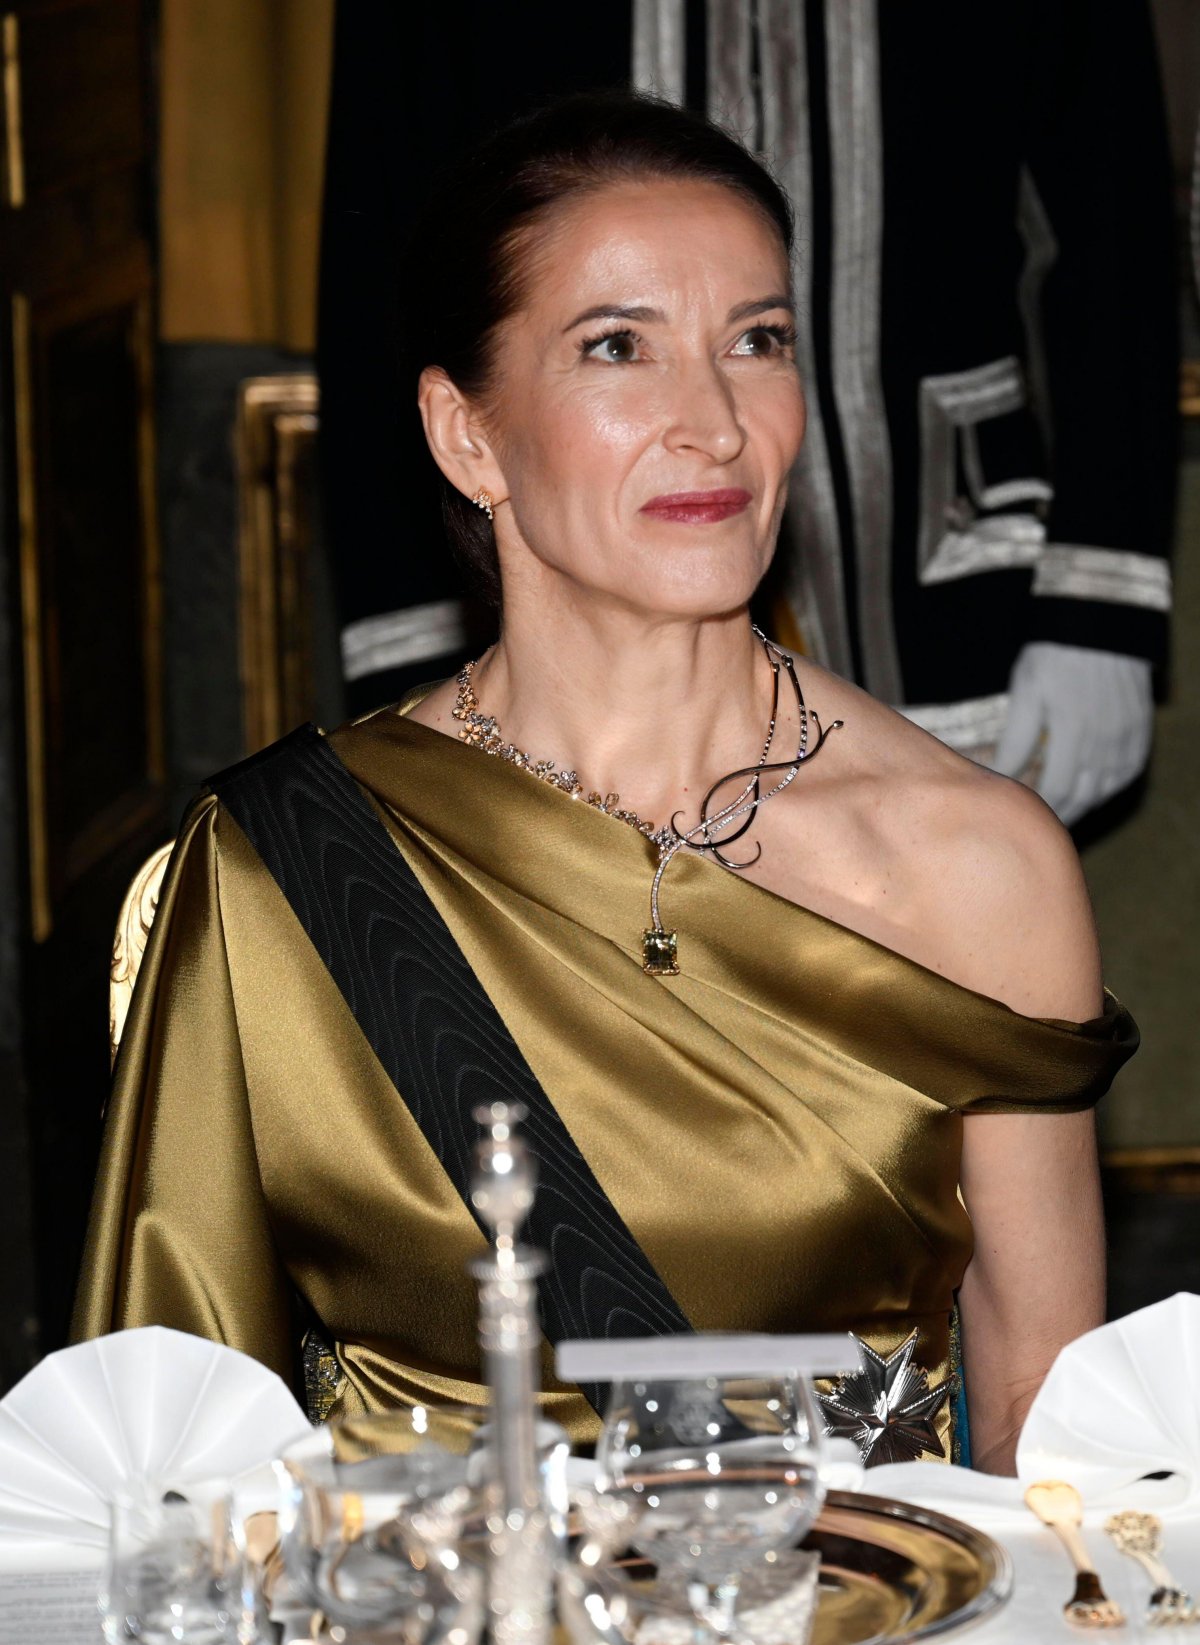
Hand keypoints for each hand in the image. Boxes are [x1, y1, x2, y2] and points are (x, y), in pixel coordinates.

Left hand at [990, 642, 1152, 824]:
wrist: (1099, 625)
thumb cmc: (1055, 656)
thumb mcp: (1026, 691)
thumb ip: (1016, 739)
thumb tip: (998, 775)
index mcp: (1073, 733)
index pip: (1056, 792)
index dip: (1039, 812)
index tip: (1022, 820)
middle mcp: (1105, 741)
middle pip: (1083, 798)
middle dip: (1060, 816)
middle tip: (1040, 828)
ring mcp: (1126, 737)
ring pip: (1107, 789)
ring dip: (1084, 804)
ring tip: (1062, 811)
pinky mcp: (1140, 729)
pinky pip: (1128, 771)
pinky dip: (1110, 786)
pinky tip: (1093, 789)